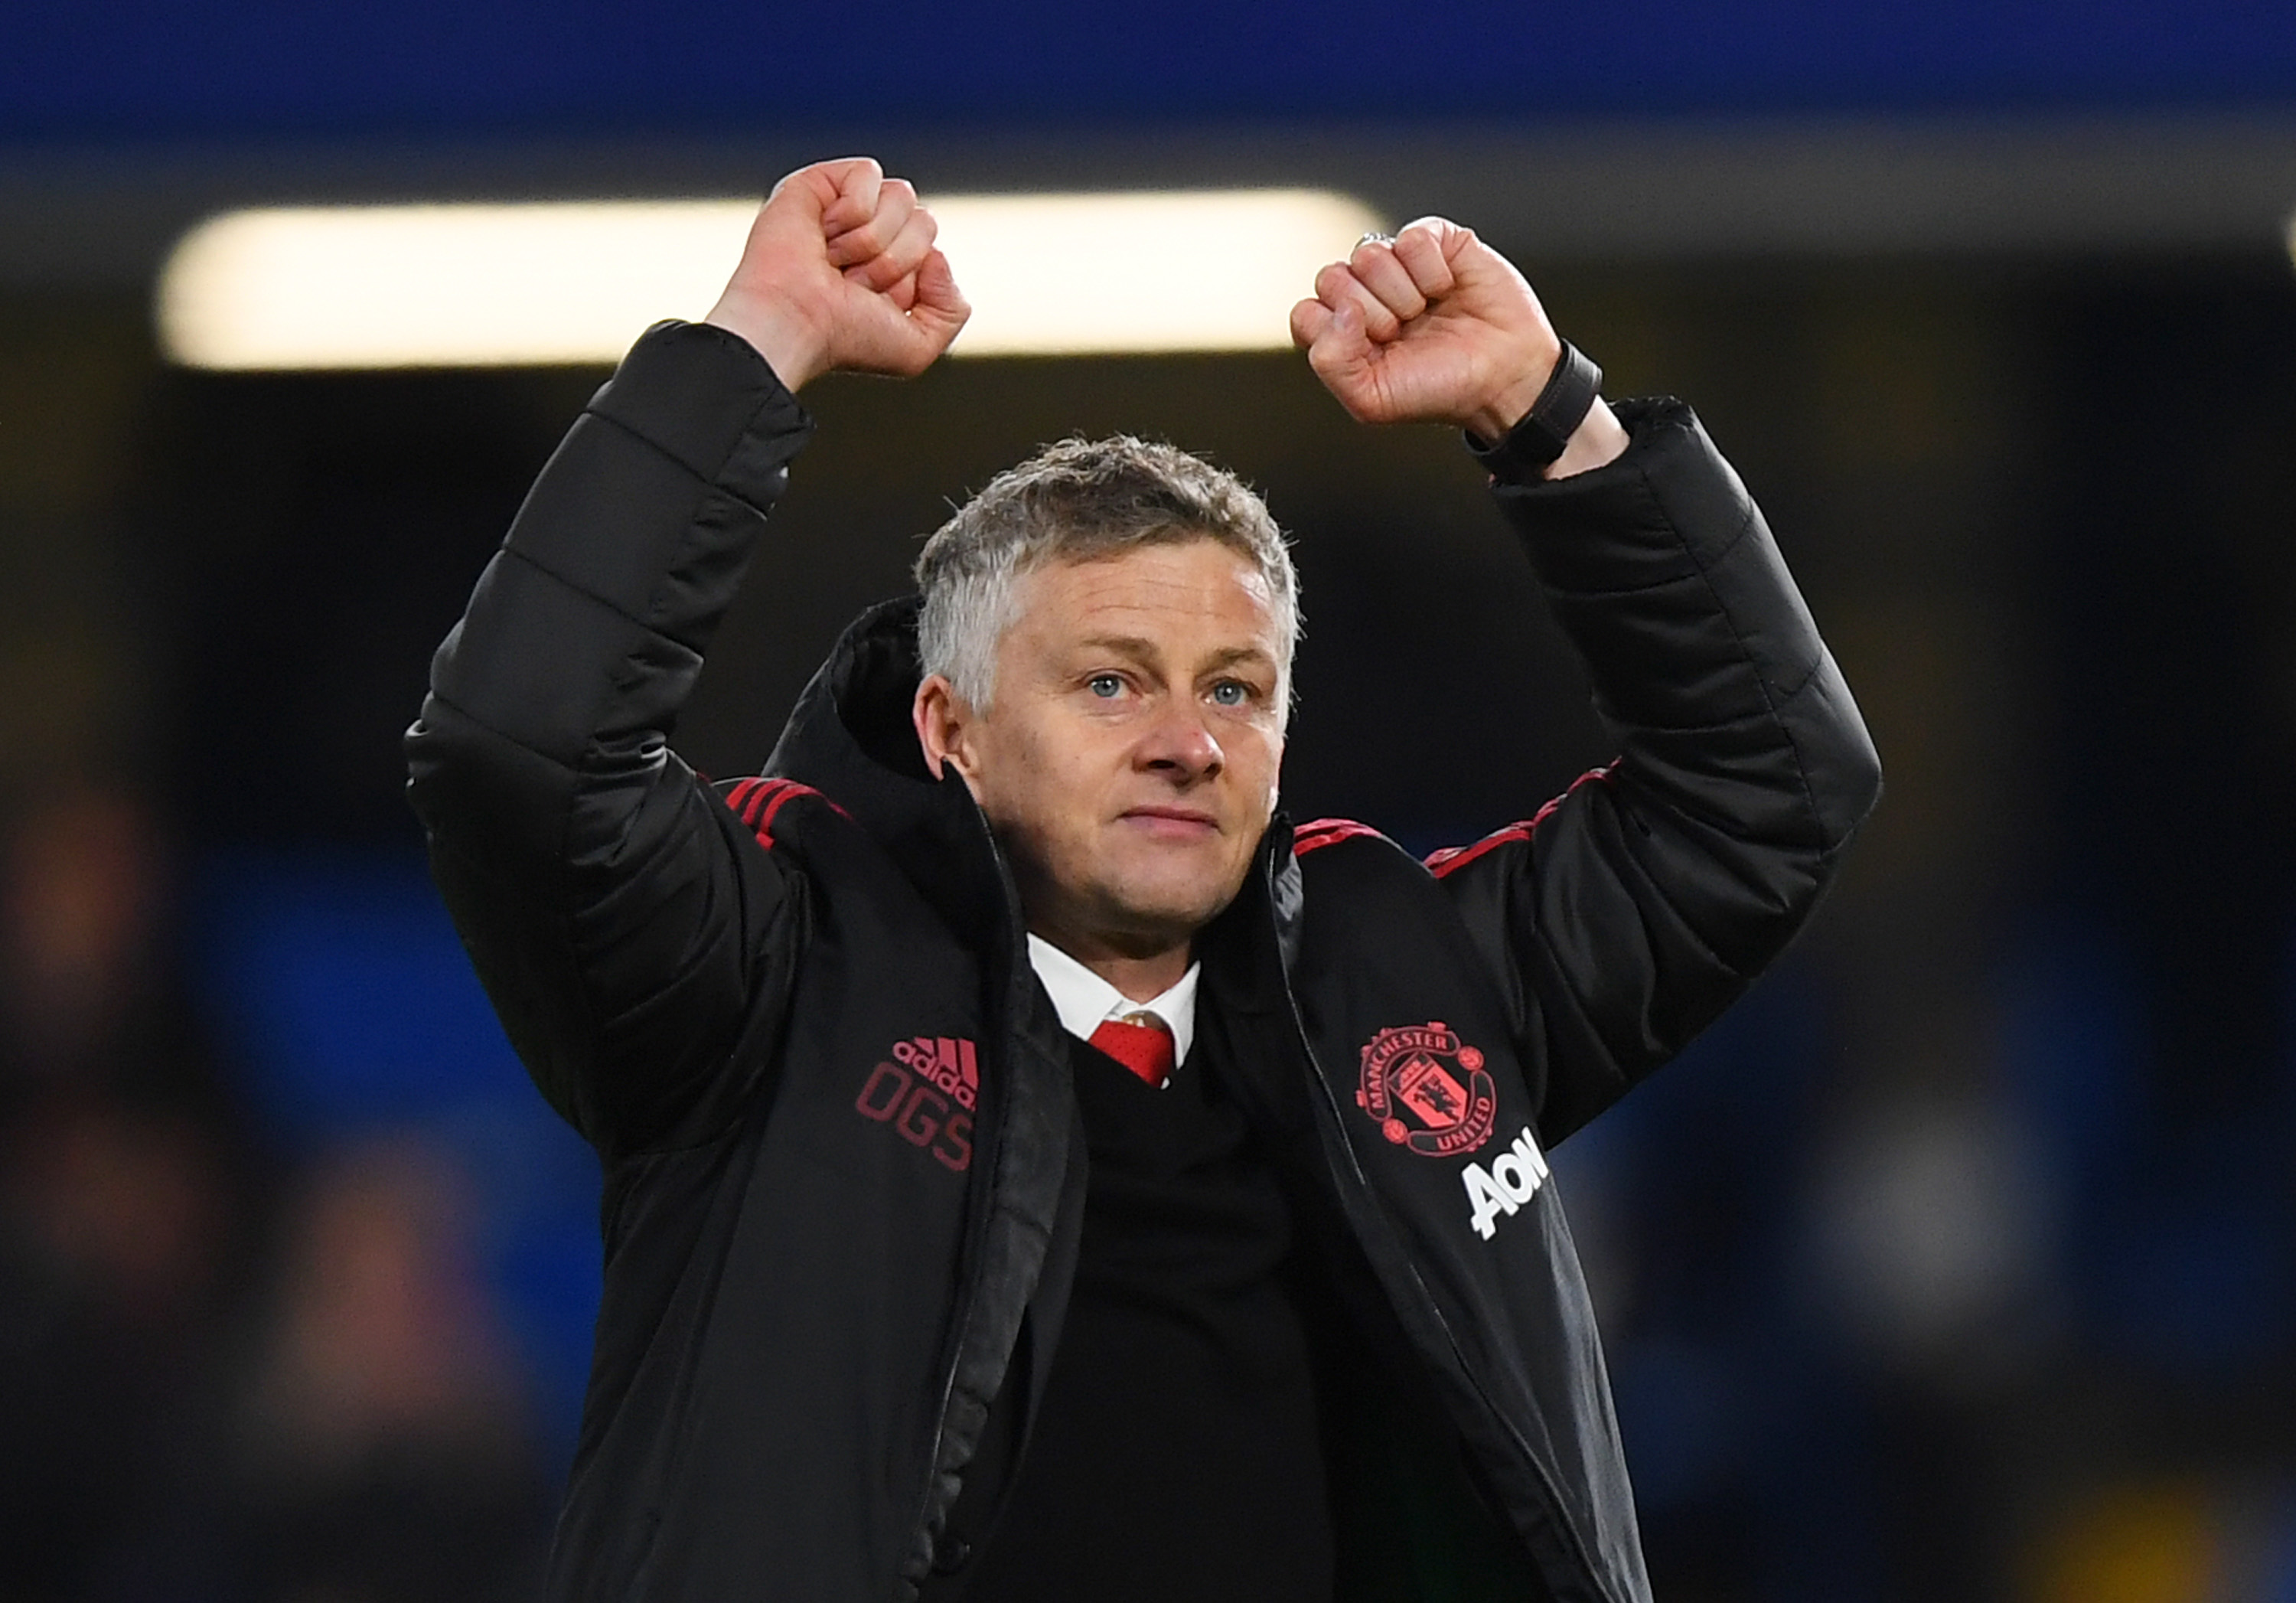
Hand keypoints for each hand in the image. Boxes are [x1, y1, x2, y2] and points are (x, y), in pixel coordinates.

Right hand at [704, 157, 968, 389]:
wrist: (796, 322)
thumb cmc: (845, 339)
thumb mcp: (918, 348)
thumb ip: (953, 310)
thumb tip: (938, 255)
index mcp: (895, 267)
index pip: (935, 249)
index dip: (912, 280)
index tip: (873, 303)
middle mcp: (873, 233)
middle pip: (925, 220)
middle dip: (895, 260)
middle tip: (853, 283)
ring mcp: (846, 207)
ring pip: (902, 196)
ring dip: (871, 240)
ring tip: (836, 262)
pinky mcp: (820, 181)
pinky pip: (869, 174)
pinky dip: (851, 210)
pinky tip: (822, 233)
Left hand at [1291, 218, 1624, 473]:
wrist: (1503, 377)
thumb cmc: (1441, 388)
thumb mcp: (1372, 401)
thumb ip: (1331, 364)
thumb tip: (1339, 310)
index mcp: (1344, 331)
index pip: (1306, 313)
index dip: (1338, 333)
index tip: (1375, 352)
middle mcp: (1366, 293)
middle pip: (1332, 278)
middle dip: (1372, 314)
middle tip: (1405, 333)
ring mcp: (1399, 266)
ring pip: (1368, 254)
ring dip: (1403, 292)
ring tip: (1428, 312)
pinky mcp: (1436, 242)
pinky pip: (1412, 238)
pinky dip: (1431, 269)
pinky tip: (1447, 289)